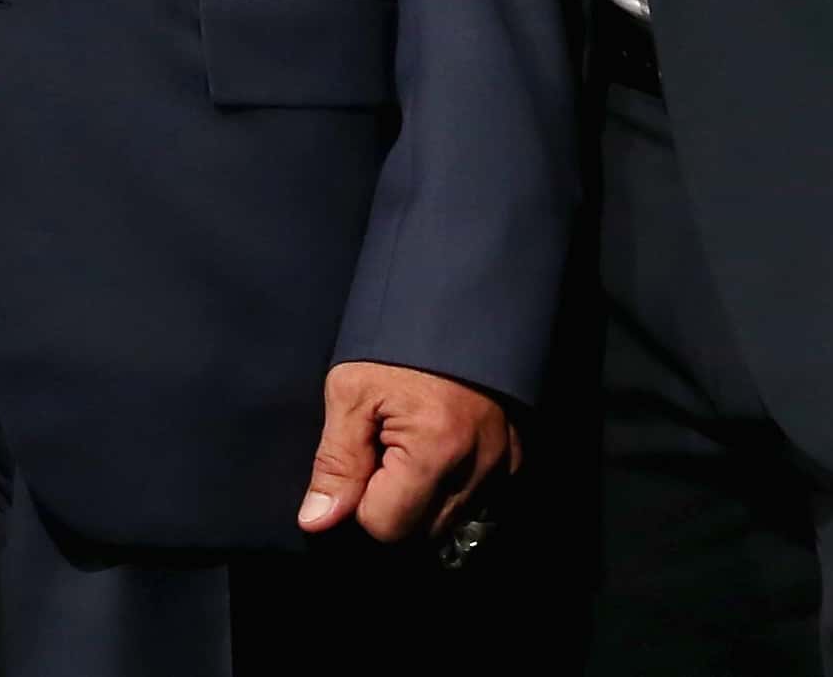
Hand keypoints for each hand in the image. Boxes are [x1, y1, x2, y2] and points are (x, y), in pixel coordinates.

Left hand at [299, 361, 516, 542]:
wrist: (455, 298)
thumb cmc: (397, 341)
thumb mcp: (351, 391)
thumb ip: (335, 462)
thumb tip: (316, 522)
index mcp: (435, 447)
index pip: (386, 527)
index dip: (360, 504)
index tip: (360, 464)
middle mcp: (479, 464)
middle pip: (421, 534)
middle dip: (393, 506)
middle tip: (384, 453)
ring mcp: (505, 464)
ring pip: (450, 524)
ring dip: (424, 501)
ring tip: (411, 447)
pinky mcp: (517, 459)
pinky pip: (479, 503)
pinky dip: (454, 490)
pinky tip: (439, 453)